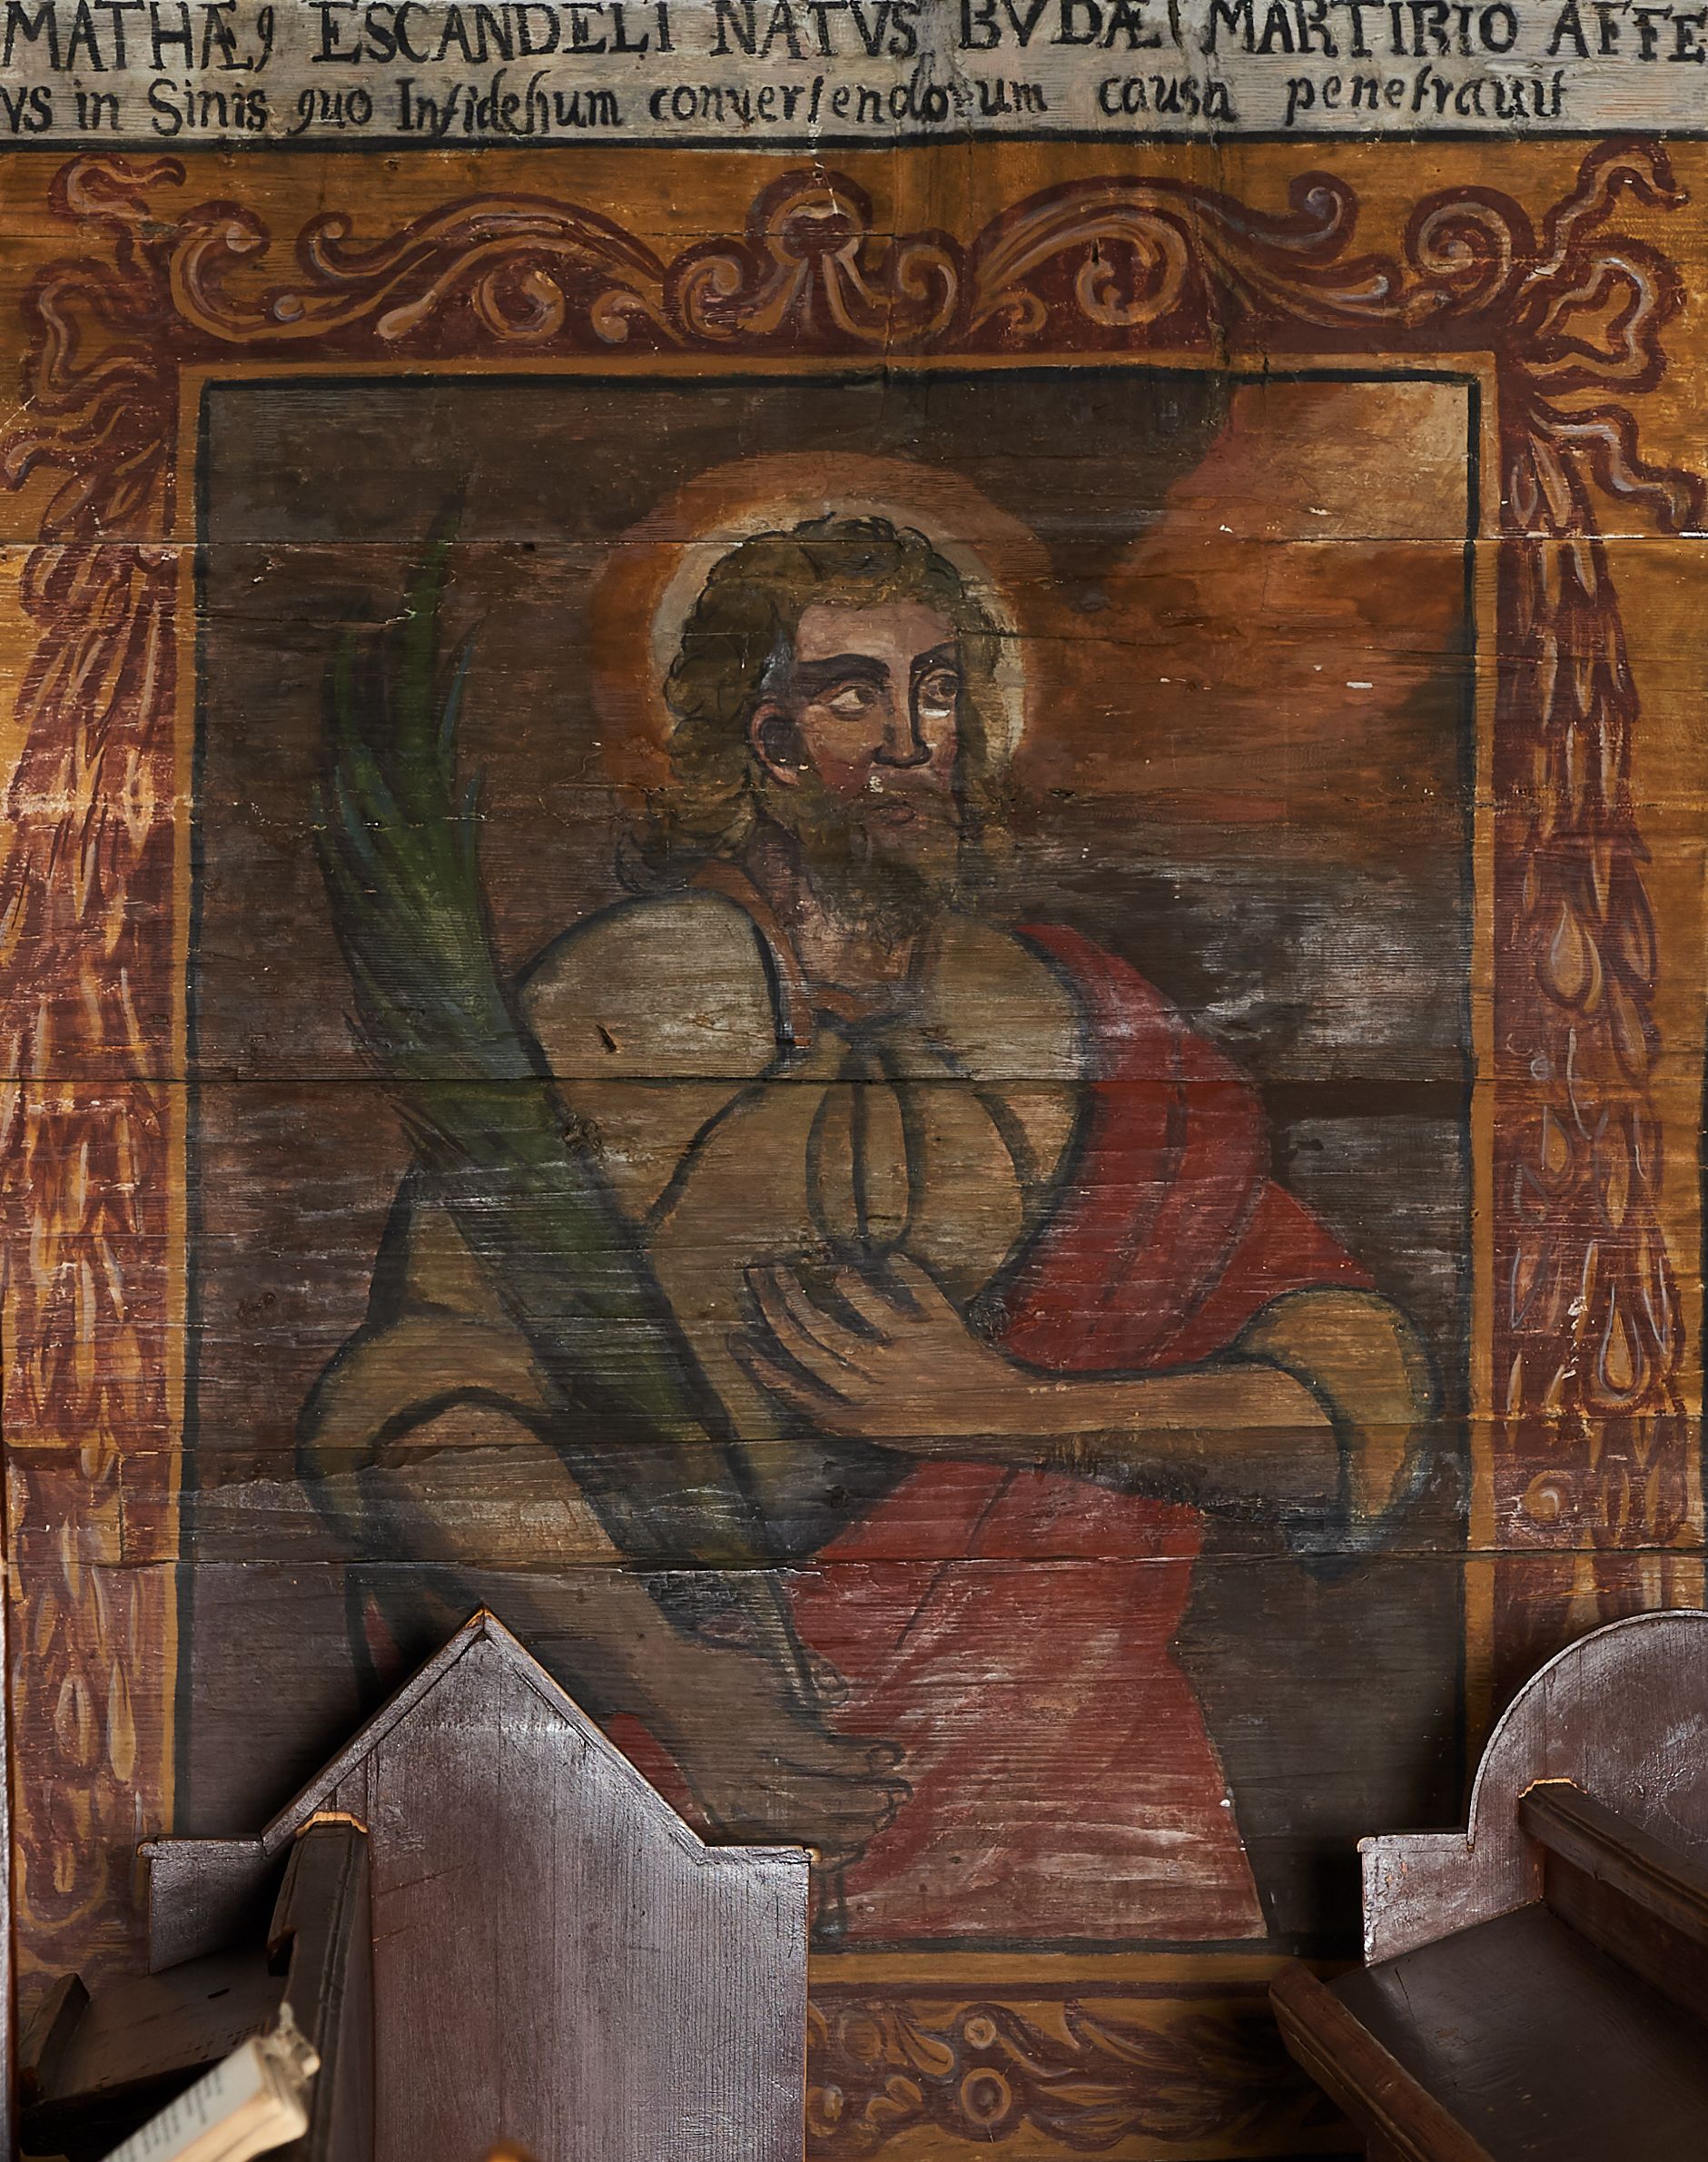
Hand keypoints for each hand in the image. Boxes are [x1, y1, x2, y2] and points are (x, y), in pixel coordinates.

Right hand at [648, 1634, 907, 1865]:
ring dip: (841, 1828)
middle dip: (863, 1802)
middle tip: (897, 1797)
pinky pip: (765, 1841)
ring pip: (793, 1824)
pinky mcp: (718, 1807)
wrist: (666, 1683)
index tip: (894, 1757)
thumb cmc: (723, 1670)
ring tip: (877, 1822)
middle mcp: (746, 1765)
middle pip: (814, 1796)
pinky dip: (800, 1849)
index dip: (863, 1762)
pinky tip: (830, 1853)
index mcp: (761, 1726)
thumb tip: (843, 1695)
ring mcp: (730, 1791)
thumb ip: (811, 1681)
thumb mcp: (771, 1666)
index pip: (823, 1755)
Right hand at [730, 1255, 1024, 1449]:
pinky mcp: (937, 1333)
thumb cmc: (953, 1426)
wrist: (1018, 1421)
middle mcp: (877, 1389)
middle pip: (808, 1341)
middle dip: (775, 1304)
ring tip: (800, 1266)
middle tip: (759, 1274)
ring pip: (839, 1318)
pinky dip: (893, 1271)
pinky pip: (904, 1293)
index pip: (795, 1390)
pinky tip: (882, 1257)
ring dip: (811, 1288)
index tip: (733, 1338)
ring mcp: (905, 1359)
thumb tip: (809, 1355)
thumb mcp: (895, 1427)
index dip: (760, 1365)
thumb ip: (854, 1401)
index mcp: (863, 1421)